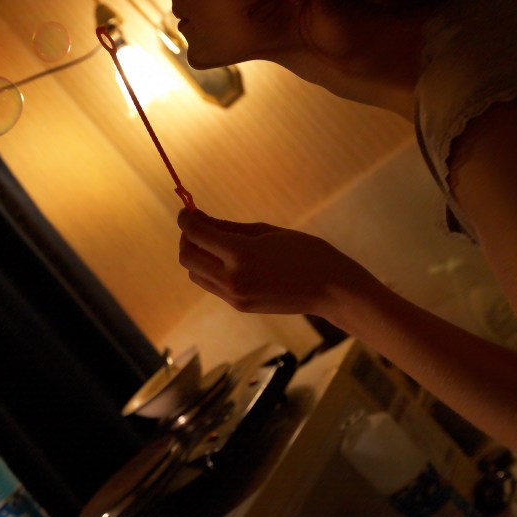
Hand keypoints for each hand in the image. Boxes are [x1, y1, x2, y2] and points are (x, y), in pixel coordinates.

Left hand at [177, 210, 374, 315]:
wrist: (330, 289)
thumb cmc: (304, 251)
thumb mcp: (265, 231)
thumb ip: (228, 227)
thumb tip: (198, 219)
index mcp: (241, 255)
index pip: (197, 234)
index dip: (186, 219)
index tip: (185, 210)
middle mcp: (233, 279)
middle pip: (187, 257)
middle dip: (186, 238)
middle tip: (196, 225)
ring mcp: (234, 296)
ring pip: (194, 274)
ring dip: (195, 256)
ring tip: (210, 242)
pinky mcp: (238, 306)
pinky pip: (210, 285)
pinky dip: (208, 269)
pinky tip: (222, 258)